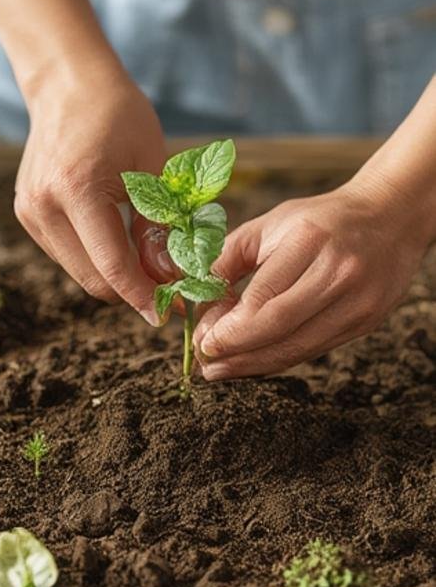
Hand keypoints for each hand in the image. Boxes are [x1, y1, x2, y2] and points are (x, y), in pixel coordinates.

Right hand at [13, 71, 167, 323]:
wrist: (68, 85)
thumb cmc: (118, 115)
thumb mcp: (151, 164)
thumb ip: (157, 224)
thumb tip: (168, 277)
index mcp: (78, 188)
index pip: (112, 264)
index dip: (141, 295)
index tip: (166, 314)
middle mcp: (45, 206)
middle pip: (92, 279)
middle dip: (129, 290)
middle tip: (162, 287)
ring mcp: (30, 213)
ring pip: (79, 272)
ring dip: (111, 273)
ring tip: (141, 255)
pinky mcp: (27, 216)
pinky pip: (66, 254)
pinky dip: (93, 256)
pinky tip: (111, 234)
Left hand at [194, 178, 430, 378]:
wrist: (390, 217)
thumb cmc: (321, 221)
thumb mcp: (271, 224)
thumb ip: (228, 258)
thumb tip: (195, 299)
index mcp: (310, 240)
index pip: (262, 299)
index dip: (228, 330)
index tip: (202, 341)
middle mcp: (338, 273)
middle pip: (278, 330)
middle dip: (235, 353)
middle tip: (205, 363)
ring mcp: (357, 301)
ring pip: (295, 349)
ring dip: (251, 365)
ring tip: (221, 369)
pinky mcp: (364, 322)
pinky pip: (310, 351)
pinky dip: (276, 360)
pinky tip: (251, 362)